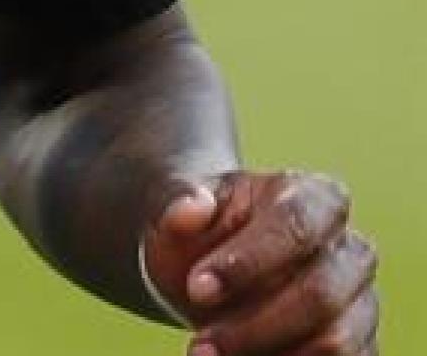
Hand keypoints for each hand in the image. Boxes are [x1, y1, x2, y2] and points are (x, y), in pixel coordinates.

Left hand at [143, 172, 378, 355]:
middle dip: (254, 327)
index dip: (248, 261)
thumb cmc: (198, 235)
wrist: (206, 271)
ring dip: (267, 355)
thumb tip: (191, 206)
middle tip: (200, 345)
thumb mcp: (176, 211)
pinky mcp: (359, 345)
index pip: (296, 224)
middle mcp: (349, 250)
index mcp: (314, 197)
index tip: (198, 288)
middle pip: (321, 294)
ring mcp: (360, 301)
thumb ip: (177, 200)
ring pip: (336, 341)